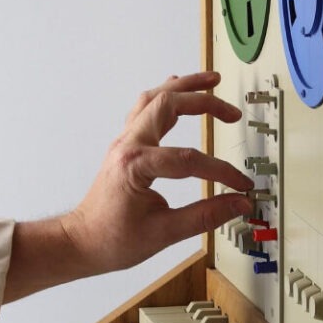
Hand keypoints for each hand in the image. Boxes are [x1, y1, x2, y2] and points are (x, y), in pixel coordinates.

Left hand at [60, 71, 252, 273]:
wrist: (82, 241)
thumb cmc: (113, 239)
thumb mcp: (163, 232)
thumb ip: (204, 216)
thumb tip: (238, 204)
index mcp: (135, 165)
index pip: (188, 160)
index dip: (220, 172)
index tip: (240, 184)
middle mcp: (128, 145)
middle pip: (168, 105)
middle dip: (204, 102)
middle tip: (232, 112)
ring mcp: (124, 141)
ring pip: (154, 98)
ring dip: (184, 87)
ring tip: (211, 81)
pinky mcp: (125, 145)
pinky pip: (144, 108)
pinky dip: (166, 95)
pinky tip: (179, 90)